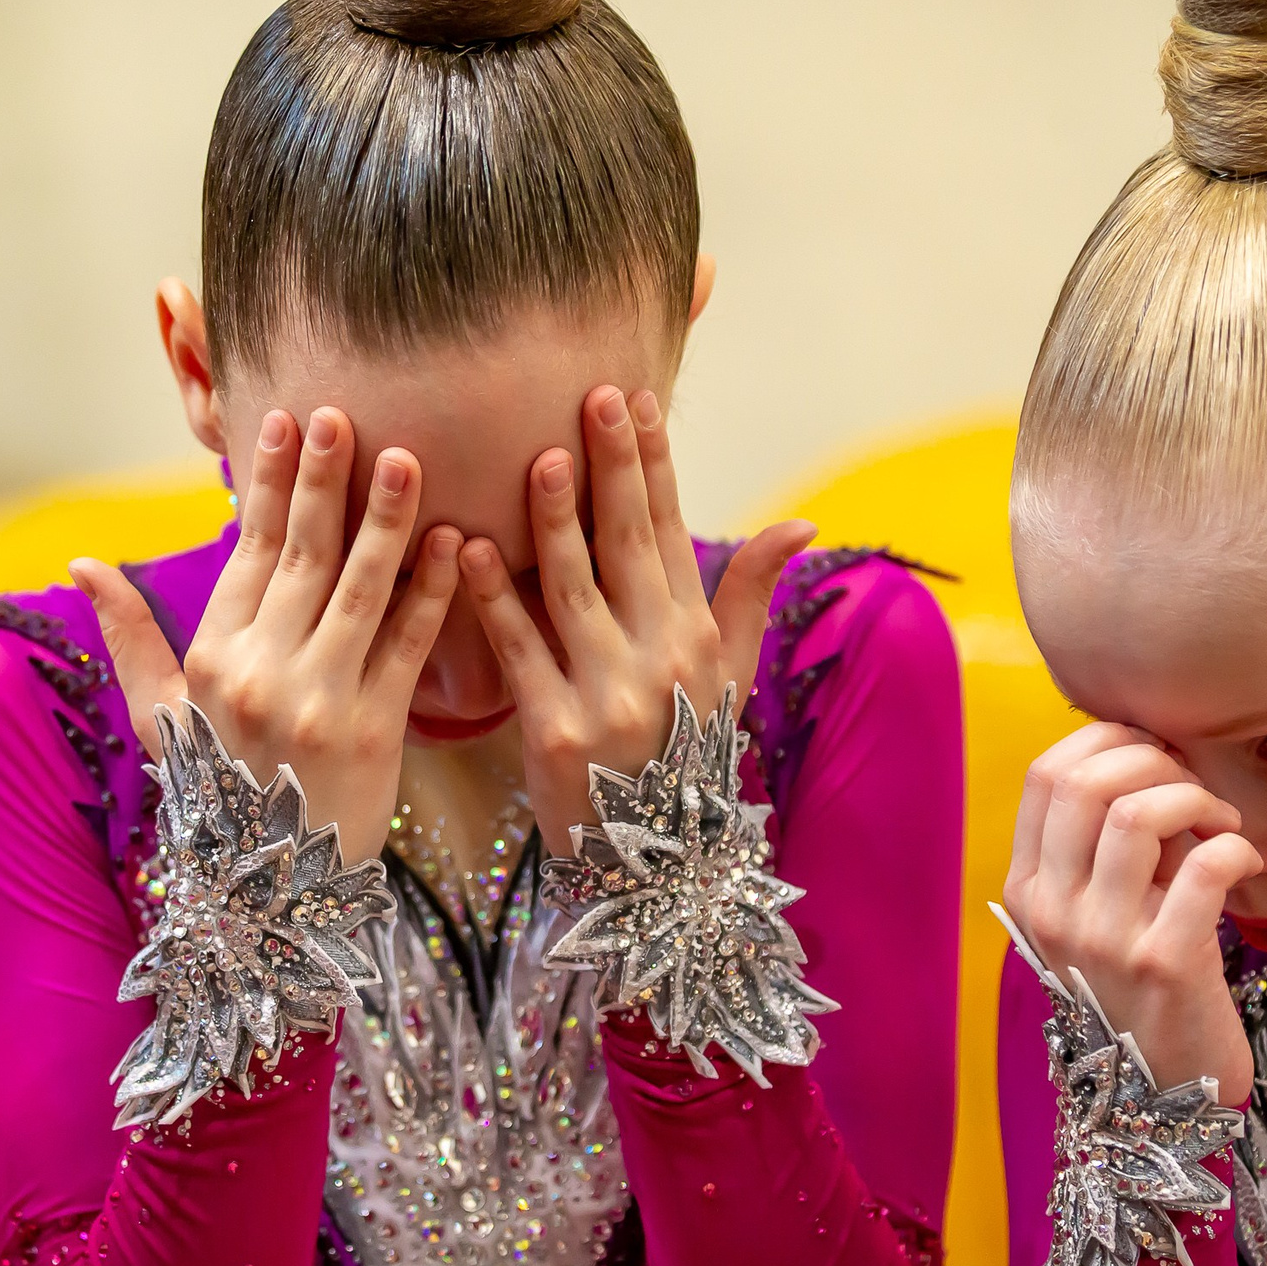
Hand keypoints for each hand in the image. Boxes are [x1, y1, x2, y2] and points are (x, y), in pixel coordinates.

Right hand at [73, 406, 461, 863]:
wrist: (268, 894)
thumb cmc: (216, 796)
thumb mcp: (159, 720)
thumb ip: (128, 636)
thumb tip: (80, 564)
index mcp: (212, 659)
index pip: (245, 552)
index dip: (266, 484)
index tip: (283, 421)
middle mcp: (260, 674)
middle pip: (301, 558)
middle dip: (325, 481)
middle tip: (345, 414)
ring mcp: (319, 701)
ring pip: (358, 592)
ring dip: (386, 521)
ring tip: (409, 459)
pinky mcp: (375, 731)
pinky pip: (409, 648)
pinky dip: (433, 594)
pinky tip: (456, 544)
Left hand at [458, 384, 815, 848]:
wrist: (651, 868)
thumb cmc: (682, 758)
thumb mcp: (728, 679)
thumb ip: (750, 593)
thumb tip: (802, 521)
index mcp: (697, 636)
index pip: (671, 531)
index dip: (653, 464)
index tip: (636, 399)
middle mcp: (662, 659)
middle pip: (629, 545)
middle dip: (611, 467)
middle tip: (591, 397)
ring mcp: (610, 695)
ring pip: (574, 588)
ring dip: (553, 520)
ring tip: (535, 457)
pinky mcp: (557, 733)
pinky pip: (520, 651)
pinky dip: (491, 598)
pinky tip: (464, 549)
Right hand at [1001, 723, 1262, 1104]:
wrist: (1162, 1096)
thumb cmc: (1141, 991)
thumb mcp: (1100, 916)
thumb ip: (1109, 847)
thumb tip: (1149, 756)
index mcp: (1029, 890)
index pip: (1044, 774)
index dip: (1105, 741)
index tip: (1154, 753)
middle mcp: (1053, 910)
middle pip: (1085, 780)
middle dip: (1155, 759)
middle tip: (1195, 789)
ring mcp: (1104, 938)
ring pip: (1136, 813)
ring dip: (1195, 798)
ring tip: (1222, 823)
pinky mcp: (1166, 963)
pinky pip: (1204, 866)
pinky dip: (1235, 847)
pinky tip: (1249, 862)